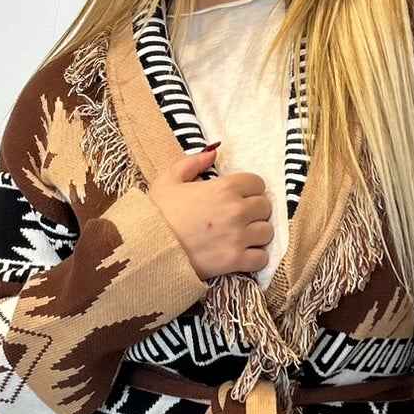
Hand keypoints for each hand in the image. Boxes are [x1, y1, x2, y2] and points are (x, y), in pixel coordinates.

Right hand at [148, 144, 273, 281]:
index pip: (257, 183)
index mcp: (224, 188)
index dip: (249, 189)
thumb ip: (193, 162)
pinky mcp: (236, 261)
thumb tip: (214, 152)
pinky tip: (243, 254)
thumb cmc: (156, 213)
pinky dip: (256, 257)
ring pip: (267, 232)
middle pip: (265, 207)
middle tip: (238, 217)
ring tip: (241, 236)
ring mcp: (238, 237)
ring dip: (257, 233)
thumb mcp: (169, 179)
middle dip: (254, 210)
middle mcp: (236, 210)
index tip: (238, 197)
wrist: (146, 248)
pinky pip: (262, 258)